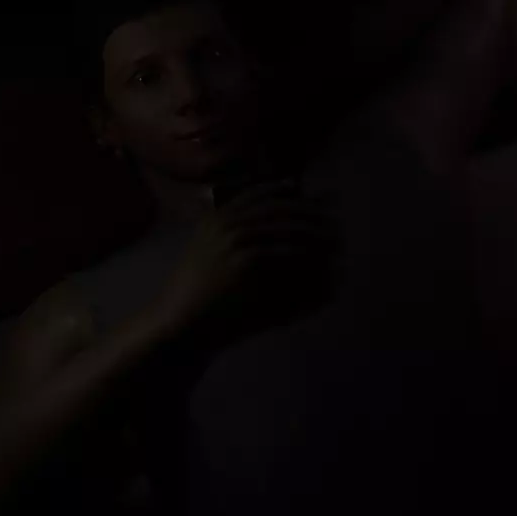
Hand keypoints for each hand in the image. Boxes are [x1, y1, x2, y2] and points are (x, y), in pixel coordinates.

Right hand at [147, 181, 334, 336]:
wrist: (178, 323)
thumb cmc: (193, 294)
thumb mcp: (204, 253)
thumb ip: (229, 236)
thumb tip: (269, 227)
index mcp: (215, 218)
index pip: (258, 193)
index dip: (287, 192)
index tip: (311, 195)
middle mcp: (226, 223)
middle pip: (281, 208)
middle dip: (311, 213)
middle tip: (335, 221)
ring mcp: (237, 241)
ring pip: (289, 229)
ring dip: (317, 235)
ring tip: (338, 244)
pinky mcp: (248, 262)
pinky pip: (289, 253)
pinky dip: (311, 258)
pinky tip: (326, 265)